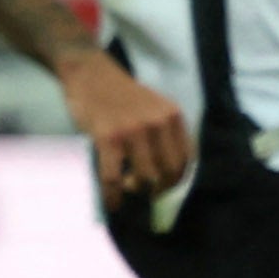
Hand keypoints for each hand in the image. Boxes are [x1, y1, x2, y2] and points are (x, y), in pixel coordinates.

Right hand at [58, 48, 190, 210]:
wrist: (91, 74)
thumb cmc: (122, 95)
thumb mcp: (155, 107)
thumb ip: (166, 132)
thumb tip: (169, 172)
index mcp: (172, 116)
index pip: (186, 159)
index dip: (177, 179)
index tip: (164, 185)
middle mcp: (157, 123)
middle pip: (169, 173)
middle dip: (158, 189)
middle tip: (146, 191)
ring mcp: (132, 130)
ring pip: (145, 178)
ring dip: (137, 191)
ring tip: (128, 188)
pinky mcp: (108, 137)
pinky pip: (114, 178)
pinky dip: (113, 196)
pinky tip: (112, 203)